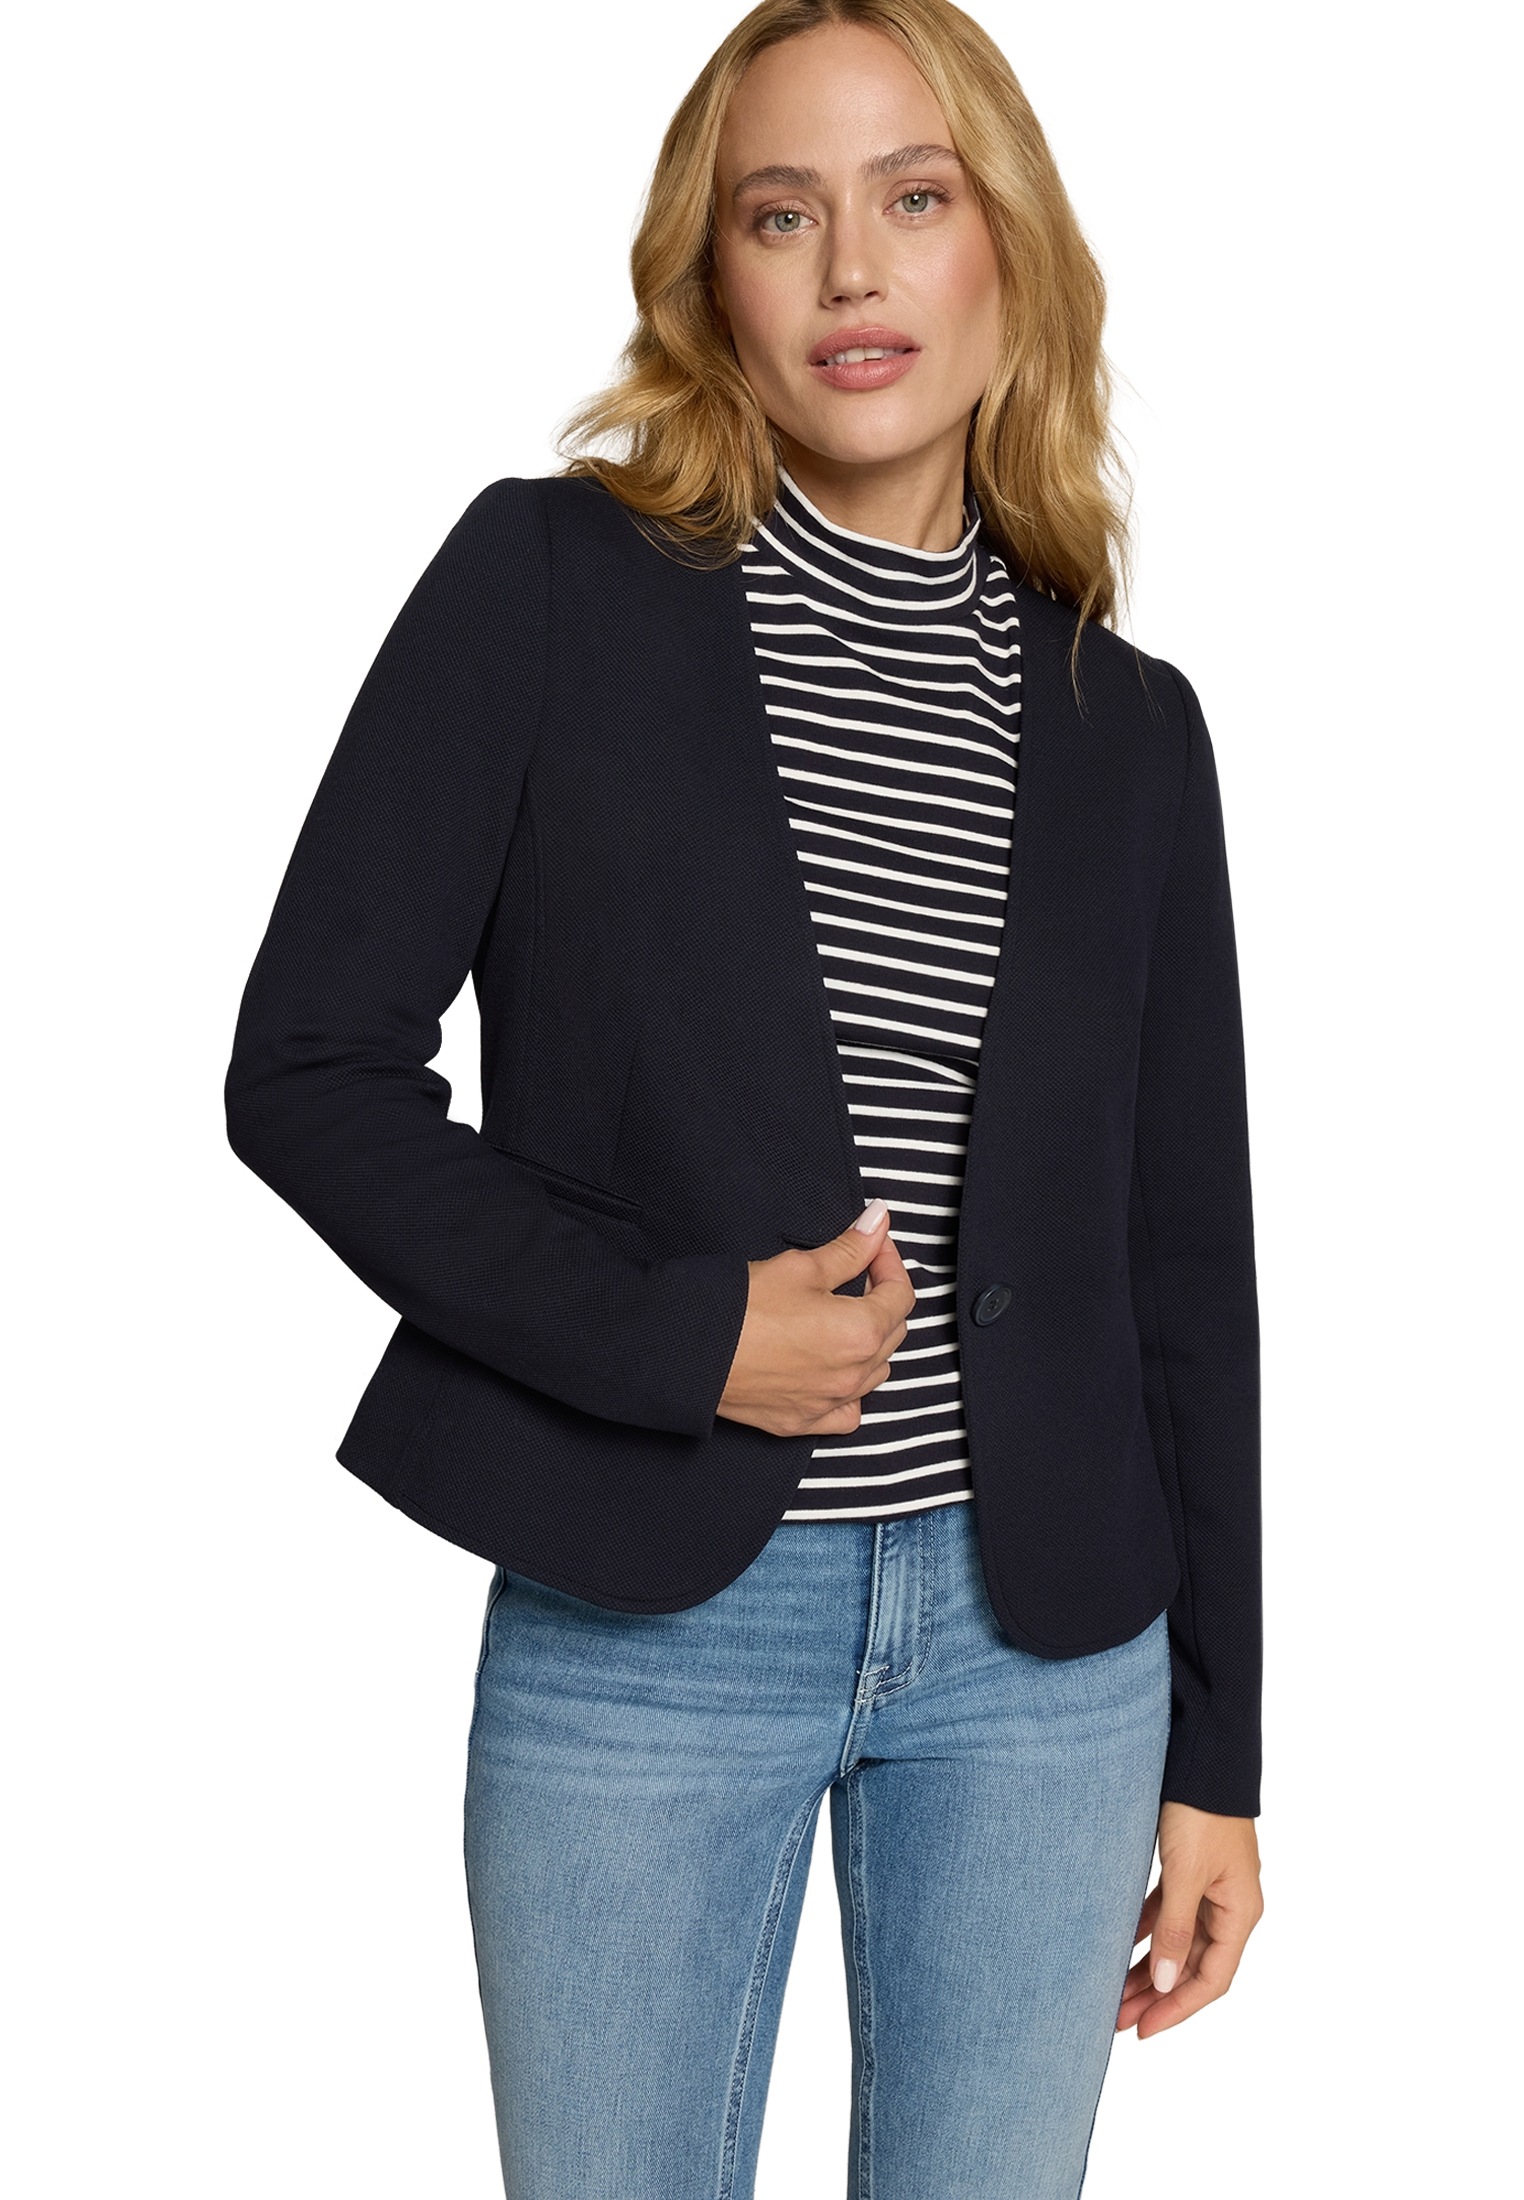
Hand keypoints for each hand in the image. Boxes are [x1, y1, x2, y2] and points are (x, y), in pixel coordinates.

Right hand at [717, 1199, 915, 1436]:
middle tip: (855, 1274)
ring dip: (870, 1342)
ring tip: (843, 1318)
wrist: (690, 1353)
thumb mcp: (801, 1267)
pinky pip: (849, 1412)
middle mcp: (854, 1374)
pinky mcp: (803, 1422)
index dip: (889, 1262)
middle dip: (881, 1298)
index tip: (871, 1245)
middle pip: (893, 1332)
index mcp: (861, 1331)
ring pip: (876, 1372)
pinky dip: (851, 1391)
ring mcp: (830, 1403)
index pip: (900, 1294)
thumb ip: (849, 1248)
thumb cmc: (741, 1307)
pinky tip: (835, 1371)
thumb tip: (878, 1221)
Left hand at [1117, 1801, 1262, 2037]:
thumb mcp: (1186, 1874)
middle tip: (1116, 2019)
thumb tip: (1165, 1983)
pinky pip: (1168, 1913)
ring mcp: (1210, 1888)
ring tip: (1114, 1992)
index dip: (1178, 2008)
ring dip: (1148, 1966)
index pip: (1211, 1979)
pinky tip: (1120, 1945)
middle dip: (1156, 1994)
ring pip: (1178, 1941)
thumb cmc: (1201, 1813)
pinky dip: (1147, 1931)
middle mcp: (1229, 1906)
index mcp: (1240, 1913)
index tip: (1143, 2029)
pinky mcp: (1191, 1869)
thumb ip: (1175, 1929)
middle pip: (1192, 1965)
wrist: (1202, 1758)